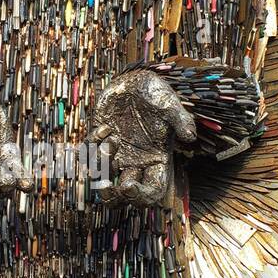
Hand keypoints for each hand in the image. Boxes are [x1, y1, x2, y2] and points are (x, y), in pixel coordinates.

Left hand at [90, 68, 196, 206]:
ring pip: (101, 178)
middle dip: (112, 197)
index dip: (141, 196)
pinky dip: (91, 145)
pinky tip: (105, 126)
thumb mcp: (170, 104)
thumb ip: (180, 120)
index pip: (152, 191)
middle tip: (105, 186)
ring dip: (101, 164)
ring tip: (111, 139)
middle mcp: (136, 162)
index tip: (129, 186)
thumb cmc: (155, 93)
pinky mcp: (99, 141)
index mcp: (156, 160)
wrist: (135, 80)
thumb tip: (190, 136)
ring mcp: (116, 153)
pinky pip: (88, 154)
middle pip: (123, 196)